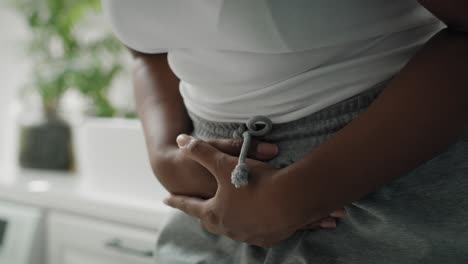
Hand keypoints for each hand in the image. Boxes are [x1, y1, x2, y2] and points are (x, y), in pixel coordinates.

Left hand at [164, 136, 345, 246]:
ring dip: (228, 220)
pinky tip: (257, 218)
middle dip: (203, 213)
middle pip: (210, 220)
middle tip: (199, 207)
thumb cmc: (253, 182)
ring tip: (228, 212)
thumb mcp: (223, 163)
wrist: (291, 201)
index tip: (165, 199)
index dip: (177, 200)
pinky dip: (251, 224)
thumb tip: (180, 140)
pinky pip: (254, 232)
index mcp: (213, 212)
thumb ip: (201, 151)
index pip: (189, 205)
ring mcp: (247, 236)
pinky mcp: (266, 239)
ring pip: (232, 229)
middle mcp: (228, 228)